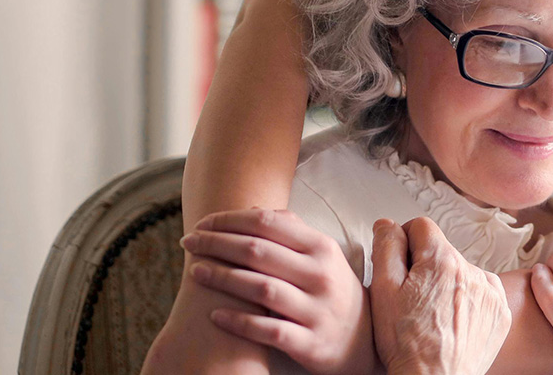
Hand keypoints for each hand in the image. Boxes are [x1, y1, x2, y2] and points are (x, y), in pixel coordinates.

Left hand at [181, 208, 376, 374]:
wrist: (364, 342)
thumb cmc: (332, 291)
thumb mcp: (323, 257)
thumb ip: (292, 232)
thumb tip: (253, 210)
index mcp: (321, 248)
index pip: (268, 223)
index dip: (229, 220)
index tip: (203, 223)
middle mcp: (320, 275)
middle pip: (258, 252)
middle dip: (216, 244)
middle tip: (188, 242)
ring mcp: (316, 310)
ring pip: (260, 289)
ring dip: (221, 278)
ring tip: (194, 272)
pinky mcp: (310, 343)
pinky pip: (268, 330)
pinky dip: (238, 322)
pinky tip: (214, 315)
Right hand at [368, 217, 511, 374]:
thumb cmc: (407, 344)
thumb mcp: (382, 291)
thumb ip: (385, 248)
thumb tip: (388, 225)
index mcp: (442, 261)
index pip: (421, 227)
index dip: (404, 242)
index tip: (400, 265)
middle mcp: (472, 270)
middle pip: (442, 251)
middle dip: (425, 266)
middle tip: (412, 298)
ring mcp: (490, 292)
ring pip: (462, 271)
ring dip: (448, 283)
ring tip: (433, 314)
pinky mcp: (500, 313)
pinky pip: (482, 292)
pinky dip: (468, 301)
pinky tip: (452, 321)